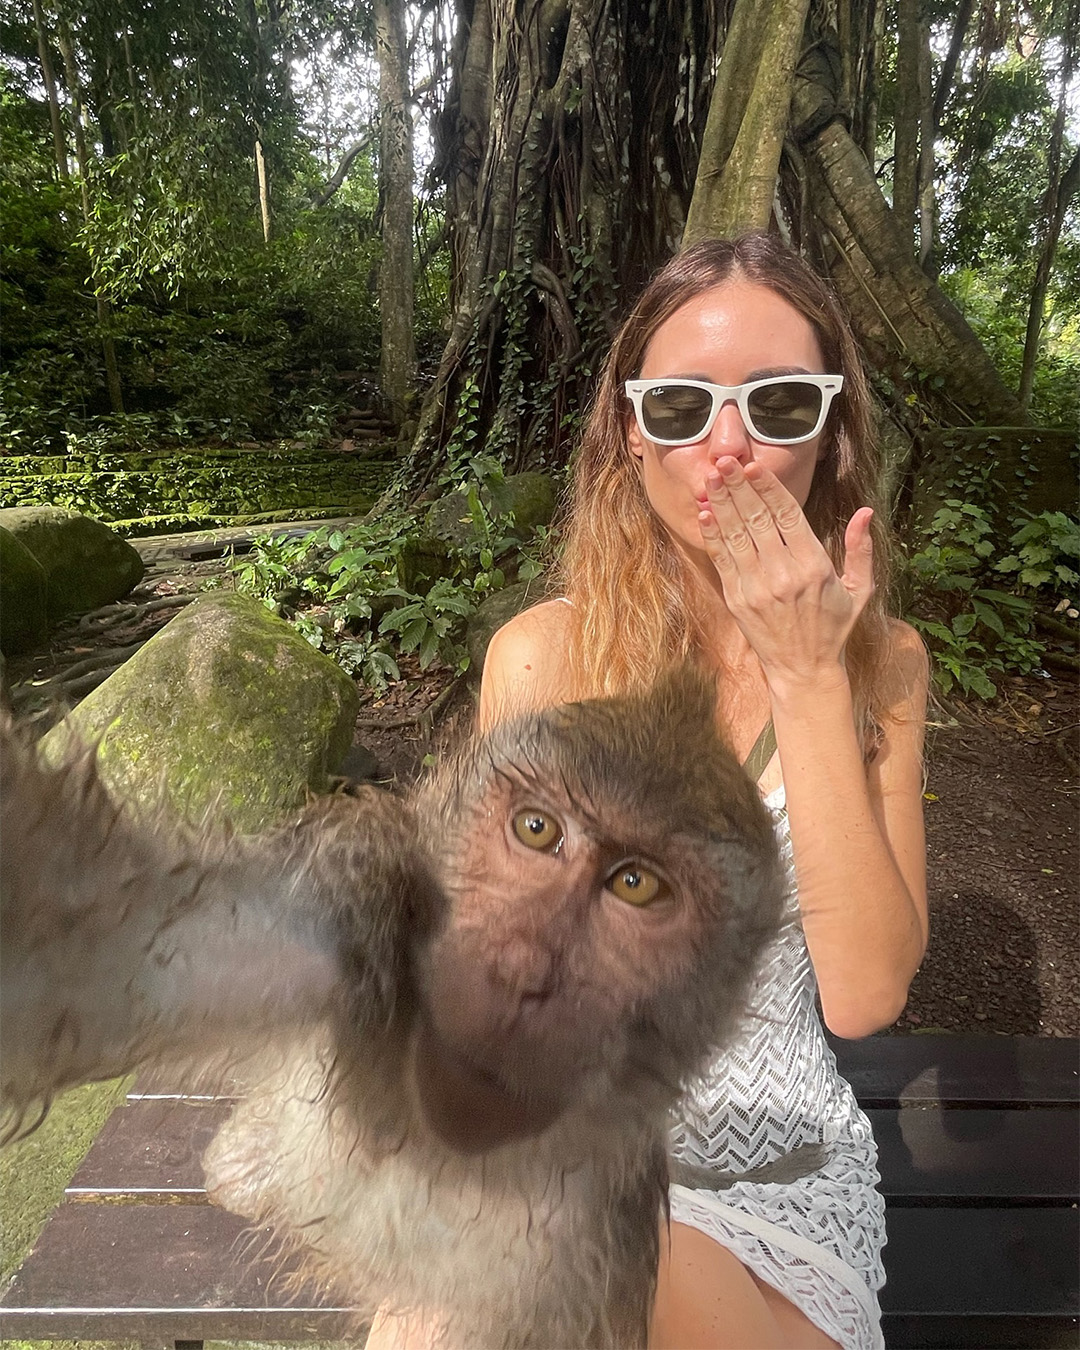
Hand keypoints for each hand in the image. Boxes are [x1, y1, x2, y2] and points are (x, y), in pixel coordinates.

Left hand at [697, 458, 873, 686]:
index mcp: (814, 566)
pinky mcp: (737, 600)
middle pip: (757, 519)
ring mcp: (756, 587)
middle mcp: (783, 574)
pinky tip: (706, 513)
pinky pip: (722, 560)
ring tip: (711, 477)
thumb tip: (866, 511)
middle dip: (739, 487)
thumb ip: (861, 549)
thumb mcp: (859, 590)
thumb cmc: (833, 627)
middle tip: (725, 459)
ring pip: (736, 535)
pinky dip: (713, 535)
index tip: (754, 466)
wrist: (803, 670)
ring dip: (721, 504)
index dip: (768, 488)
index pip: (787, 516)